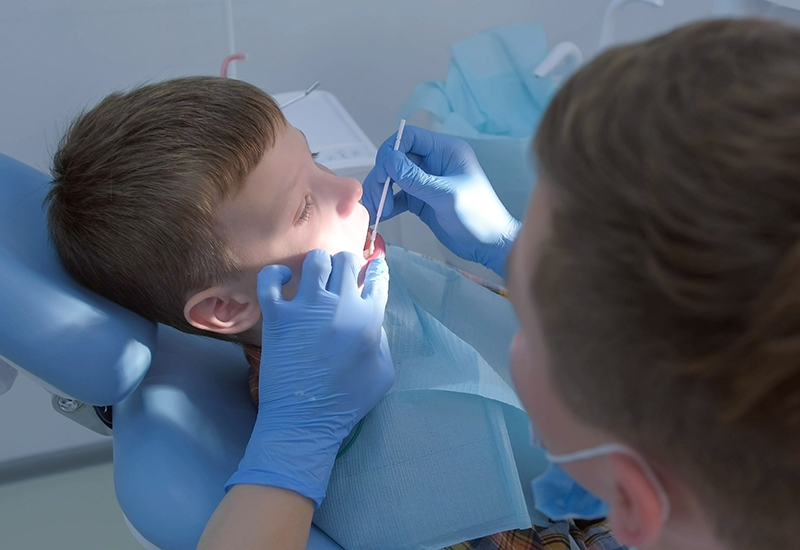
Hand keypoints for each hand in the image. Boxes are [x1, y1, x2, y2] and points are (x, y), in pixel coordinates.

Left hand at [225, 250, 393, 506]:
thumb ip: (382, 340)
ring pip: (314, 261)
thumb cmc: (347, 402)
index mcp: (368, 319)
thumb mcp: (383, 373)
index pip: (376, 279)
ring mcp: (306, 308)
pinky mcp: (277, 316)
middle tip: (340, 276)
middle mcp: (340, 306)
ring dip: (318, 264)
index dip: (375, 270)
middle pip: (346, 261)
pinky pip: (270, 279)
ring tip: (315, 277)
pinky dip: (276, 274)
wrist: (304, 421)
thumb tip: (371, 318)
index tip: (370, 270)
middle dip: (346, 264)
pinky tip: (282, 280)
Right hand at [363, 125, 519, 277]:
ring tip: (378, 211)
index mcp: (445, 151)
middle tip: (376, 198)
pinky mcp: (421, 199)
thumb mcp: (445, 196)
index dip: (391, 151)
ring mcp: (426, 181)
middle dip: (383, 176)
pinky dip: (388, 204)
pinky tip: (382, 215)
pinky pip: (398, 196)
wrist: (489, 244)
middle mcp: (434, 162)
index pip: (409, 138)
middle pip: (397, 158)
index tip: (382, 172)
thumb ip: (415, 178)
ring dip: (382, 191)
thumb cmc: (477, 216)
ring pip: (394, 178)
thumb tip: (388, 159)